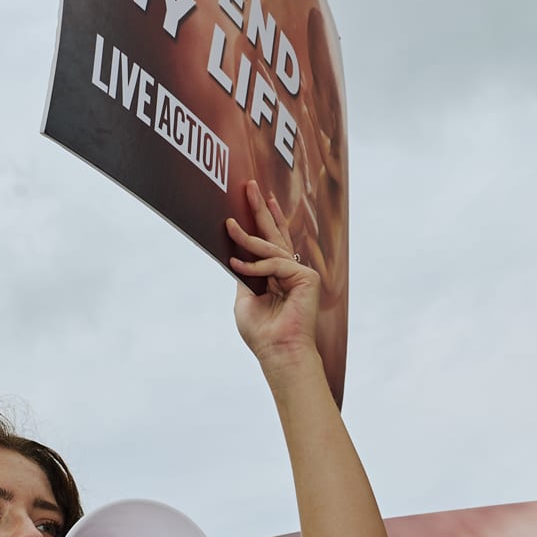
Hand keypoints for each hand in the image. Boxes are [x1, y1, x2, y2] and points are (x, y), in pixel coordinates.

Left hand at [228, 182, 320, 371]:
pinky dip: (255, 266)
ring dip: (247, 237)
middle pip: (276, 235)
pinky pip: (274, 263)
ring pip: (270, 247)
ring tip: (229, 225)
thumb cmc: (262, 331)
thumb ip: (246, 274)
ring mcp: (300, 273)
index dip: (268, 219)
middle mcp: (291, 271)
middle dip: (261, 210)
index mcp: (279, 276)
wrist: (277, 351)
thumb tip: (237, 254)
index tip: (261, 198)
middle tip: (250, 186)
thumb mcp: (245, 298)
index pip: (273, 242)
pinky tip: (238, 267)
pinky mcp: (306, 278)